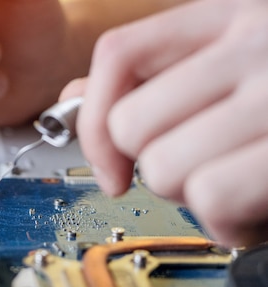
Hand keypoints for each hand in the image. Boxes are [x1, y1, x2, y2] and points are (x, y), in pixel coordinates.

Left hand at [76, 0, 267, 246]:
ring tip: (245, 186)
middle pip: (134, 126)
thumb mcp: (236, 68)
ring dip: (197, 198)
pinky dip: (230, 226)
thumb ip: (158, 77)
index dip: (94, 120)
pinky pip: (214, 200)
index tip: (112, 167)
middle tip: (209, 167)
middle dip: (160, 167)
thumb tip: (77, 99)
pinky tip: (260, 211)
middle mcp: (258, 41)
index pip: (119, 55)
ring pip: (165, 169)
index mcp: (232, 15)